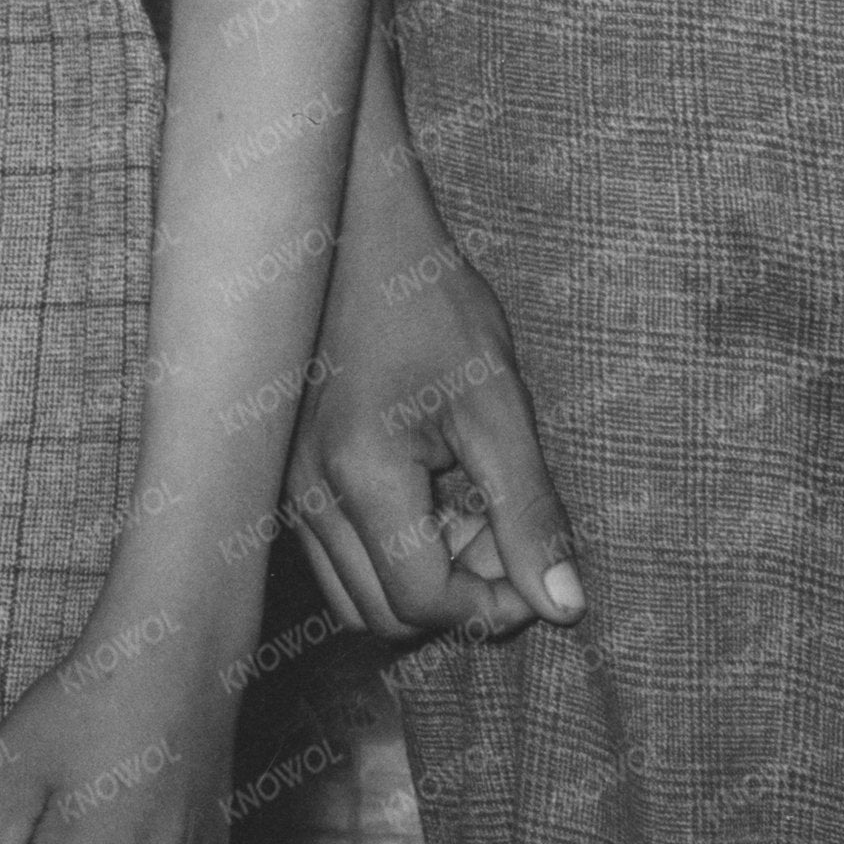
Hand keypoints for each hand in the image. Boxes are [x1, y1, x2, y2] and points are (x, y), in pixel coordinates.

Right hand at [284, 164, 583, 646]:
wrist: (348, 228)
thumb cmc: (427, 302)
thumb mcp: (498, 405)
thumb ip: (530, 513)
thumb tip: (563, 608)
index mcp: (359, 474)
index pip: (425, 603)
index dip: (494, 605)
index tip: (534, 562)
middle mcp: (303, 491)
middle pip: (383, 615)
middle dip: (457, 596)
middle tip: (504, 535)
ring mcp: (282, 484)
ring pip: (352, 594)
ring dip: (418, 578)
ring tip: (463, 510)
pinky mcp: (280, 472)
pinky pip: (332, 553)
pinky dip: (384, 550)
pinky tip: (422, 489)